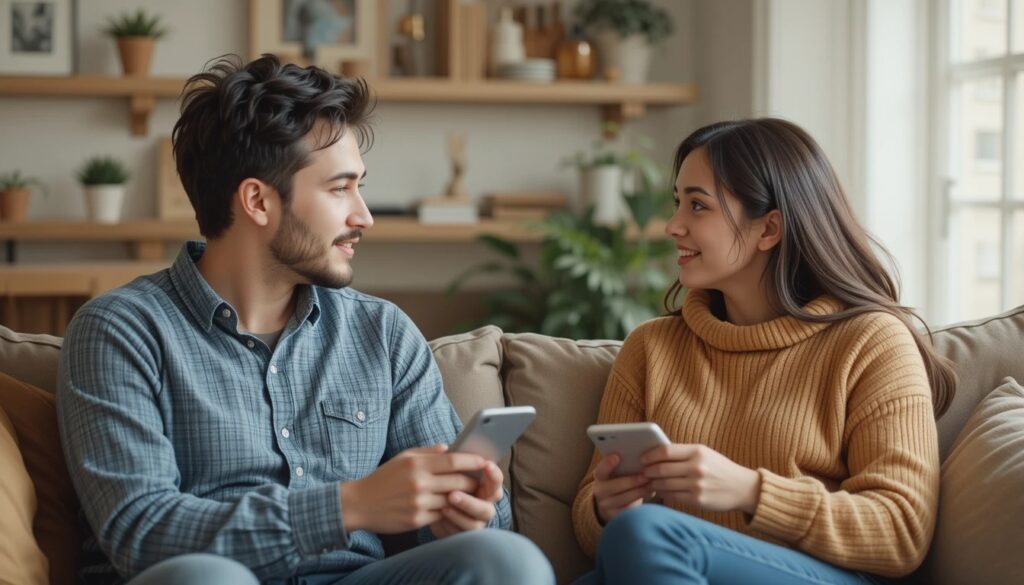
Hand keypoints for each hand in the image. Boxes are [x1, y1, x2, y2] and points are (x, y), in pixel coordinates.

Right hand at [339, 445, 487, 533]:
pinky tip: (451, 507)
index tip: (484, 461)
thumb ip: (428, 452)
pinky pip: (441, 514)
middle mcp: (419, 482)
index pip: (454, 461)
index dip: (473, 461)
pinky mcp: (416, 520)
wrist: (359, 504)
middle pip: (458, 481)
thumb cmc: (383, 478)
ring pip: (453, 500)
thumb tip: (450, 449)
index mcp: (417, 464)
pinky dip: (448, 511)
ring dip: (463, 498)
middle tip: (481, 481)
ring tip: (470, 494)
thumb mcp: (403, 458)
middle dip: (473, 482)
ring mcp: (419, 502)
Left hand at [429, 461, 503, 538]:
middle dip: (473, 497)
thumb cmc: (440, 483)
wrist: (428, 507)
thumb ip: (445, 462)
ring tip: (445, 504)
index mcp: (484, 485)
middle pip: (490, 503)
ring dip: (462, 511)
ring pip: (477, 520)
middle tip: (454, 493)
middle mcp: (485, 503)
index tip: (486, 464)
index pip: (495, 479)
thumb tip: (444, 449)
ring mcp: (476, 520)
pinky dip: (452, 523)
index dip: (493, 473)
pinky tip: (441, 515)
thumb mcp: (441, 471)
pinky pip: (463, 532)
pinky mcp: (465, 533)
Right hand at [592, 453, 654, 524]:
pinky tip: (650, 493)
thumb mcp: (618, 472)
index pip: (600, 470)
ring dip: (640, 491)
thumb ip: (624, 464)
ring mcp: (607, 506)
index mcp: (600, 477)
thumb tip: (640, 454)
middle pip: (614, 486)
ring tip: (651, 484)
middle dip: (631, 480)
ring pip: (625, 498)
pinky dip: (642, 501)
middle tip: (645, 475)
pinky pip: (630, 509)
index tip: (618, 455)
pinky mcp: (617, 516)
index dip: (607, 463)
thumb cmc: (621, 480)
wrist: (613, 503)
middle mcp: (600, 491)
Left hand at [641, 444, 760, 513]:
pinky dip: (663, 493)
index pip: (665, 451)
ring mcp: (697, 485)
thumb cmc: (719, 468)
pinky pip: (672, 496)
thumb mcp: (705, 453)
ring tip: (648, 482)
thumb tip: (655, 455)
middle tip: (642, 472)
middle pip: (662, 469)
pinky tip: (660, 490)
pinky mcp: (697, 500)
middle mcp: (697, 467)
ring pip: (664, 484)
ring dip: (653, 483)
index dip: (650, 455)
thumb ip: (683, 453)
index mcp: (697, 451)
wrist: (742, 487)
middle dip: (648, 471)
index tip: (642, 458)